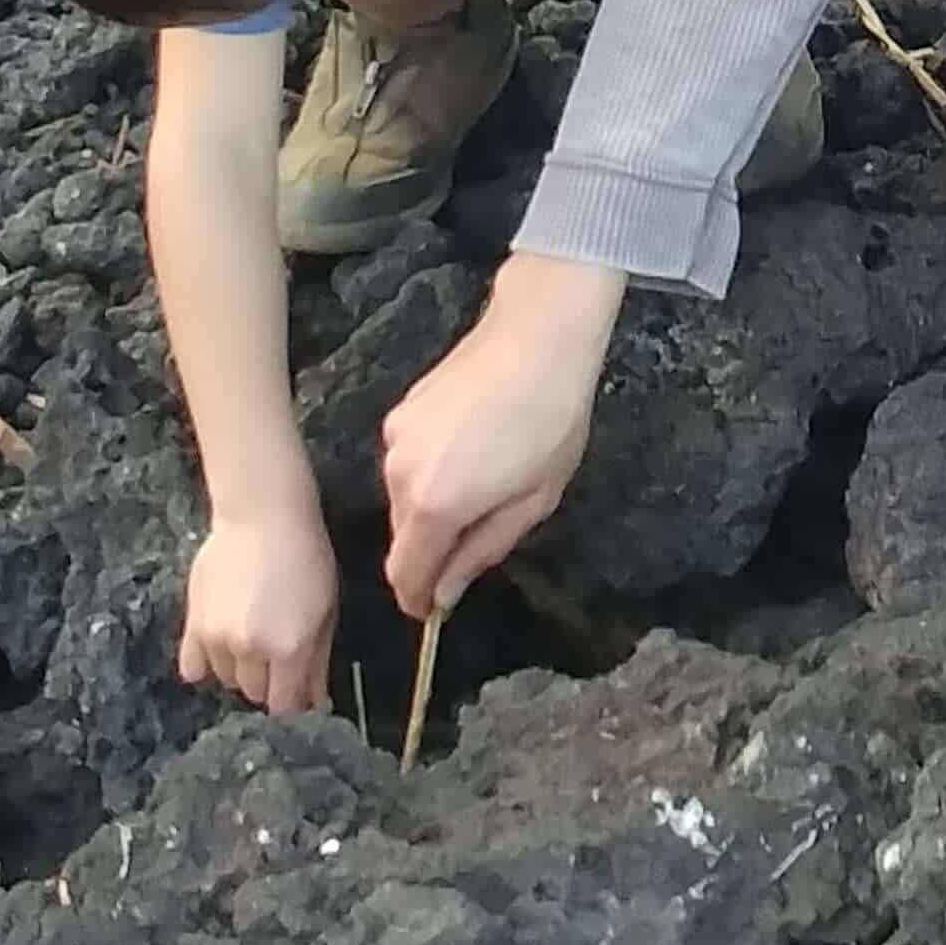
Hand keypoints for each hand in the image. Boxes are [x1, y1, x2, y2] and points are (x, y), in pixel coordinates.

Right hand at [176, 497, 339, 714]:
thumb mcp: (326, 611)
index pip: (284, 705)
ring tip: (253, 635)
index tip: (296, 688)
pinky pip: (192, 666)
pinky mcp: (192, 623)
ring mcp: (217, 638)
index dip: (292, 701)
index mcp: (289, 649)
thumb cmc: (307, 559)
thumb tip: (316, 704)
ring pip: (226, 679)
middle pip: (254, 693)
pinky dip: (205, 663)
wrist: (264, 516)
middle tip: (277, 653)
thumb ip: (317, 663)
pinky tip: (221, 644)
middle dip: (269, 682)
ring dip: (240, 669)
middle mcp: (250, 650)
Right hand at [378, 255, 622, 618]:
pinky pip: (406, 462)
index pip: (405, 574)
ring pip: (402, 498)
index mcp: (434, 506)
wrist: (538, 337)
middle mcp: (400, 476)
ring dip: (430, 509)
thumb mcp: (532, 501)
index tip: (434, 608)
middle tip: (477, 539)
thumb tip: (444, 594)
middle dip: (430, 552)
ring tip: (482, 486)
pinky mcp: (400, 411)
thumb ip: (481, 552)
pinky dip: (428, 472)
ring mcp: (395, 439)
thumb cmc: (550, 422)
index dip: (418, 598)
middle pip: (402, 537)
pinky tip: (467, 452)